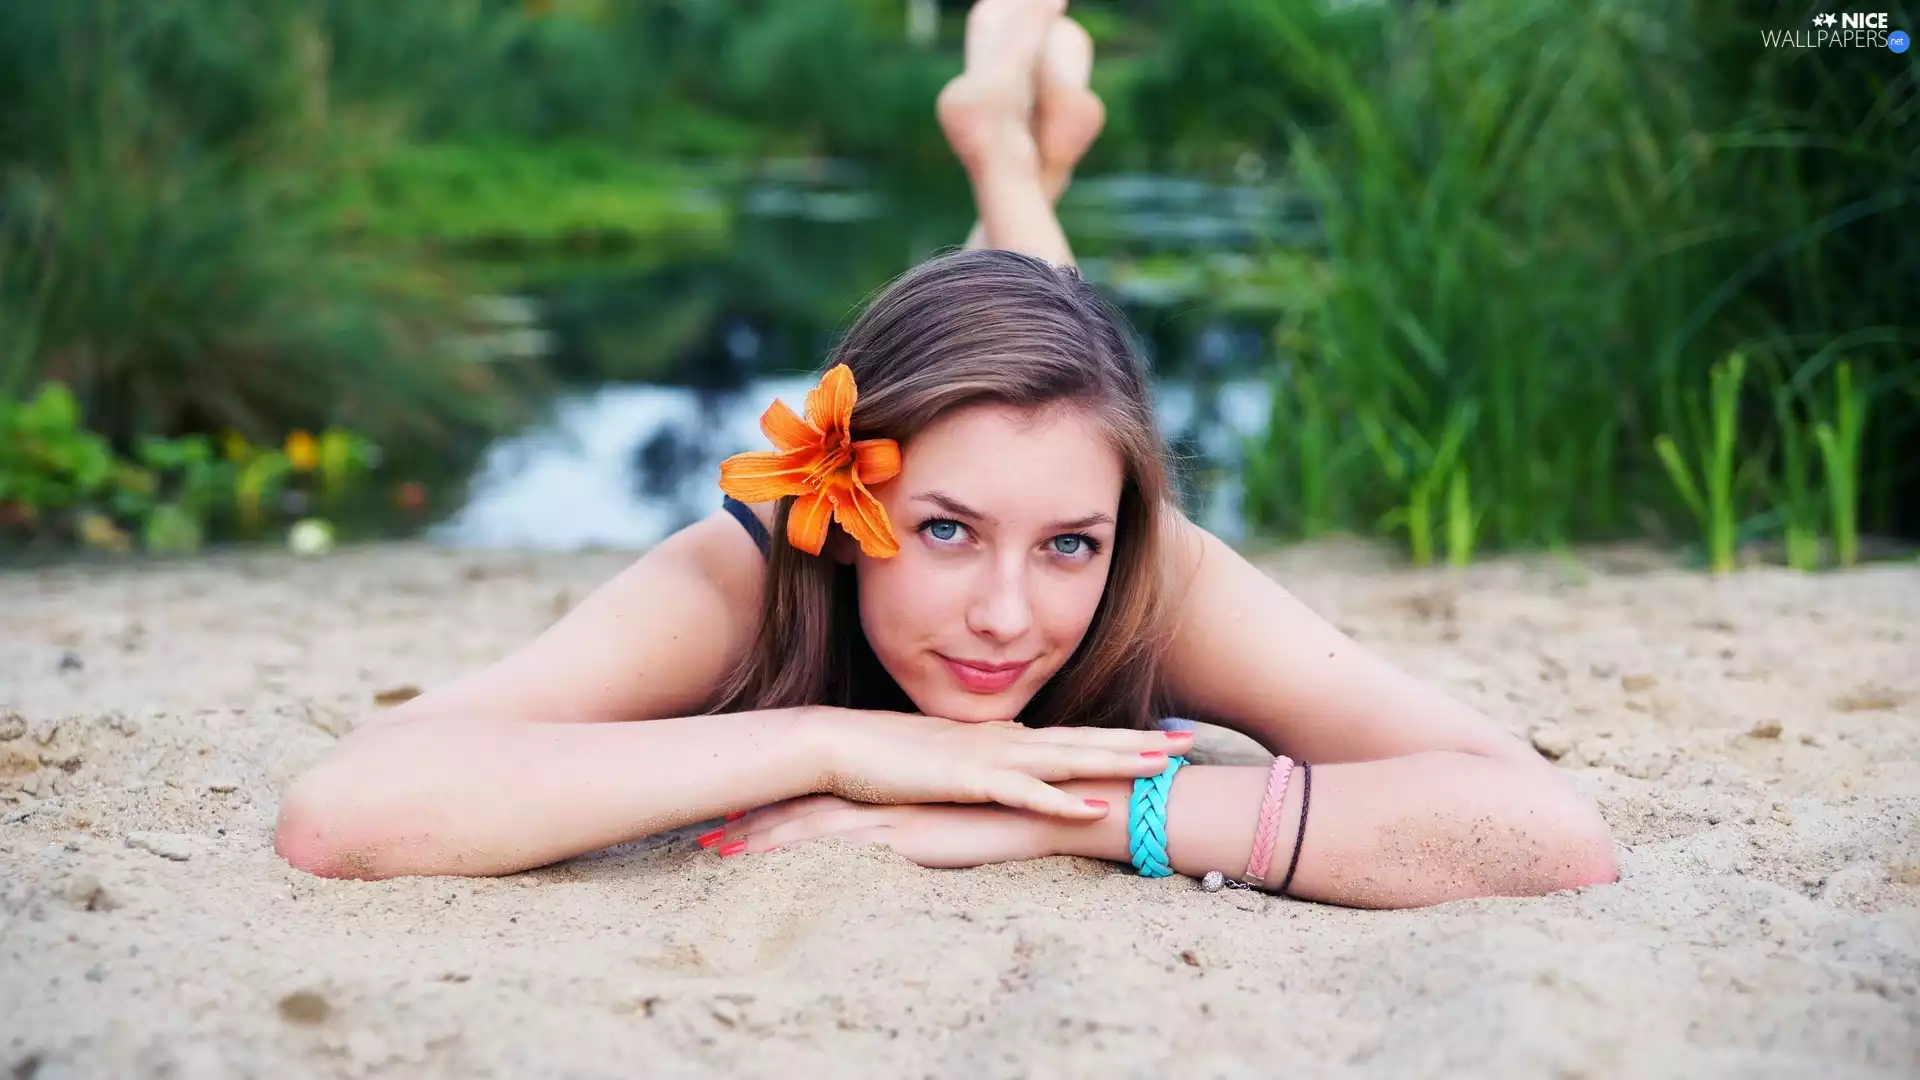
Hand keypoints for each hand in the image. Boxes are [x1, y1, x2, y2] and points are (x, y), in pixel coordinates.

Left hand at [707, 795, 1061, 869]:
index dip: (779, 804)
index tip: (741, 814)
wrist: (1035, 808)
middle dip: (751, 819)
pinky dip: (790, 849)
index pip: (820, 796)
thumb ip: (926, 819)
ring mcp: (880, 813)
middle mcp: (875, 796)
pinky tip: (759, 859)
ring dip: (757, 835)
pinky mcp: (892, 833)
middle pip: (799, 807)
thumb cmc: (1001, 816)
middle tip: (710, 831)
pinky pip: (829, 843)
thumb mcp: (952, 818)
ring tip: (716, 847)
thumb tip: (911, 830)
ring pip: (804, 823)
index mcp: (885, 790)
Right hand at [815, 709, 1190, 820]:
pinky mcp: (965, 778)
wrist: (834, 745)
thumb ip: (972, 768)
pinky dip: (1061, 799)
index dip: (1116, 736)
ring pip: (1066, 759)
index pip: (1069, 736)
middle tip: (1190, 741)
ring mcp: (987, 757)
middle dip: (1138, 741)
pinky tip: (1095, 804)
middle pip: (1083, 740)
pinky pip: (1023, 792)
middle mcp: (1002, 740)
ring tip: (1164, 764)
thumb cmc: (880, 758)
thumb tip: (996, 777)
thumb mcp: (939, 763)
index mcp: (998, 738)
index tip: (1160, 736)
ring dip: (1116, 760)